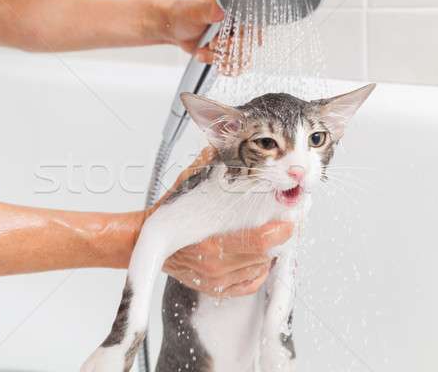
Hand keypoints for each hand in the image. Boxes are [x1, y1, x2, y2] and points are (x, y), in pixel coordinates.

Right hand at [149, 147, 293, 297]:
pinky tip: (252, 254)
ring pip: (261, 268)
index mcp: (211, 242)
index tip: (288, 218)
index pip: (261, 241)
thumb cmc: (168, 217)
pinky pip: (251, 282)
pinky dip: (258, 269)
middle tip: (281, 222)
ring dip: (268, 253)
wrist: (149, 242)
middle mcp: (216, 265)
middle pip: (265, 254)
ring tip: (264, 235)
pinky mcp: (217, 289)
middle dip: (277, 237)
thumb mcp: (185, 187)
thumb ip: (204, 167)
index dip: (282, 230)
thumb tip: (218, 149)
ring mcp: (217, 280)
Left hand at [163, 0, 261, 76]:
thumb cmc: (184, 15)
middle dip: (226, 48)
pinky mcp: (230, 53)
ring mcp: (236, 40)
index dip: (239, 34)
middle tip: (211, 44)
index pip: (252, 24)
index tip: (220, 37)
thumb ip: (208, 9)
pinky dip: (228, 69)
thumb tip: (219, 6)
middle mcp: (239, 24)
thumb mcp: (195, 11)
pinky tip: (217, 66)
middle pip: (249, 44)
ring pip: (243, 58)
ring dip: (221, 59)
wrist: (175, 28)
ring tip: (202, 53)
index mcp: (235, 9)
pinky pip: (238, 66)